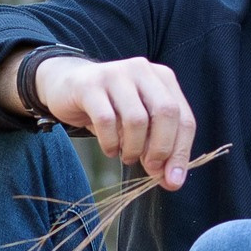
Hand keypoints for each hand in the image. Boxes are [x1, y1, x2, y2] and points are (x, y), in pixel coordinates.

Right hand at [30, 55, 197, 186]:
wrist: (66, 85)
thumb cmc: (110, 107)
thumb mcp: (140, 125)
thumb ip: (158, 147)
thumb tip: (172, 180)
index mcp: (163, 78)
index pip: (184, 118)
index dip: (182, 152)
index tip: (173, 179)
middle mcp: (143, 70)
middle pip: (166, 112)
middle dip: (161, 148)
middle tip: (150, 166)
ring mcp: (116, 74)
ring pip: (137, 119)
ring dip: (134, 148)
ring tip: (127, 156)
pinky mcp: (90, 85)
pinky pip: (106, 121)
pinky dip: (110, 142)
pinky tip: (110, 149)